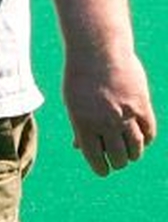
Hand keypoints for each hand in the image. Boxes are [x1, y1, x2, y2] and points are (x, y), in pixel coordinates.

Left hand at [63, 51, 156, 176]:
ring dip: (133, 154)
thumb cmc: (81, 77)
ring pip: (135, 148)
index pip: (95, 159)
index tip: (104, 170)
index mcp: (83, 124)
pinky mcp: (141, 105)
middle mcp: (105, 122)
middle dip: (118, 162)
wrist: (98, 50)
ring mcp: (125, 114)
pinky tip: (142, 138)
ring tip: (130, 153)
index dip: (101, 168)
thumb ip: (79, 126)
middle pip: (118, 157)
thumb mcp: (73, 103)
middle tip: (118, 161)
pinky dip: (147, 139)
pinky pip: (149, 131)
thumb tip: (79, 148)